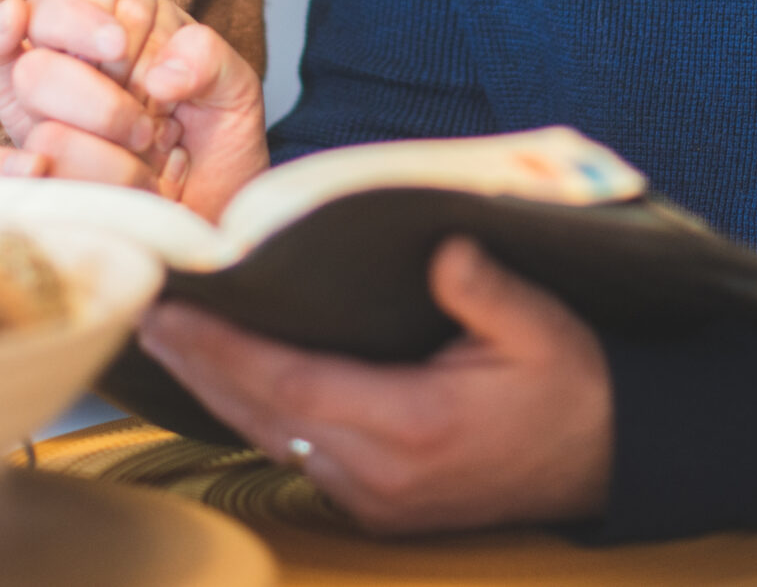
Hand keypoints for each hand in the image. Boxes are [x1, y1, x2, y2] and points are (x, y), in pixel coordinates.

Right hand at [0, 0, 267, 215]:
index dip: (98, 14)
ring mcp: (35, 110)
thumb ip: (209, 61)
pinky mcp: (19, 169)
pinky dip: (1, 163)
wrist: (210, 221)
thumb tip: (162, 75)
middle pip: (44, 25)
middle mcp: (66, 52)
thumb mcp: (234, 94)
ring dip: (91, 130)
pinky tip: (35, 169)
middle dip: (98, 86)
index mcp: (117, 18)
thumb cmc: (214, 147)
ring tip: (138, 158)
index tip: (121, 51)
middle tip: (143, 124)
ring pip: (28, 83)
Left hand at [137, 237, 612, 532]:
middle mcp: (383, 474)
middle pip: (264, 417)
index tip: (174, 313)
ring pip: (273, 441)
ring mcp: (378, 499)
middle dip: (199, 366)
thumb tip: (442, 248)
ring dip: (218, 391)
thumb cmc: (575, 385)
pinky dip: (256, 414)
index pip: (293, 385)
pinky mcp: (380, 508)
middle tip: (144, 315)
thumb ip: (486, 288)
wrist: (612, 459)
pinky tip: (228, 379)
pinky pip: (299, 456)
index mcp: (416, 426)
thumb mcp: (543, 325)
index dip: (225, 351)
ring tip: (169, 340)